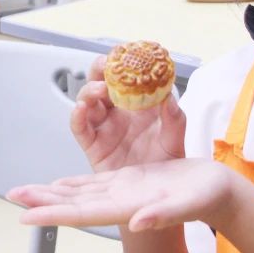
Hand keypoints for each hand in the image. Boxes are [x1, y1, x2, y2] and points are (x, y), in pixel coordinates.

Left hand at [8, 159, 239, 231]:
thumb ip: (164, 214)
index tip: (24, 216)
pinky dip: (72, 184)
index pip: (81, 213)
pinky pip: (93, 184)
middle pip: (72, 203)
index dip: (52, 214)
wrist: (221, 194)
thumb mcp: (188, 202)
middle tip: (11, 195)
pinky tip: (59, 183)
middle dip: (41, 201)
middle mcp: (119, 202)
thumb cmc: (208, 197)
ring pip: (78, 193)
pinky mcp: (128, 183)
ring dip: (50, 193)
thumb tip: (139, 223)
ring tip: (24, 191)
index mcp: (127, 207)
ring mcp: (122, 193)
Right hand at [71, 56, 185, 171]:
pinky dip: (77, 115)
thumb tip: (169, 97)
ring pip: (88, 100)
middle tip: (106, 64)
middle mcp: (119, 112)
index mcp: (140, 105)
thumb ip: (175, 120)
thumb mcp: (176, 141)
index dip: (125, 62)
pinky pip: (80, 126)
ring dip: (89, 89)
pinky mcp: (92, 144)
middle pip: (102, 81)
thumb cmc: (166, 167)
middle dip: (101, 69)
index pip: (129, 76)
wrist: (155, 199)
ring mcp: (104, 126)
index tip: (128, 53)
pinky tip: (81, 108)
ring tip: (99, 89)